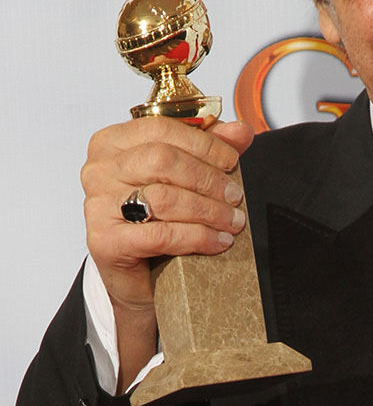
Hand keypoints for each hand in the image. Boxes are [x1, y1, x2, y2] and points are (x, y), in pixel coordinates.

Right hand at [81, 116, 253, 388]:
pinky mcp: (105, 241)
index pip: (162, 128)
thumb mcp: (186, 173)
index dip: (204, 143)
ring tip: (234, 220)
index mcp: (113, 142)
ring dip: (209, 210)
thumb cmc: (159, 215)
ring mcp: (97, 206)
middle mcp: (99, 170)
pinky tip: (219, 241)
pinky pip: (161, 234)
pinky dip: (197, 237)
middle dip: (208, 178)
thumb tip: (241, 130)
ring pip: (164, 197)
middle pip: (163, 160)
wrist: (138, 276)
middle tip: (236, 195)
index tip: (233, 160)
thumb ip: (211, 145)